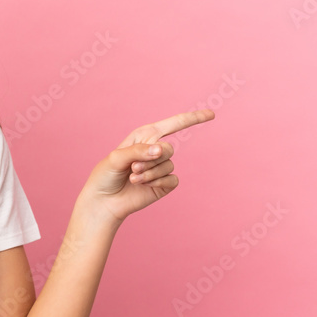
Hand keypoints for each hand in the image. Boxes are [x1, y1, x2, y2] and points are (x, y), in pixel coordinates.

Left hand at [79, 109, 214, 225]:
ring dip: (150, 173)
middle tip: (133, 168)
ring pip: (168, 165)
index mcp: (144, 137)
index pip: (173, 124)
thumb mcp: (117, 157)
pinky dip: (157, 182)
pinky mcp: (164, 184)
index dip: (193, 118)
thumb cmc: (106, 175)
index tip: (212, 114)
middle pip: (169, 149)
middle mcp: (155, 150)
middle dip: (150, 160)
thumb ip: (138, 151)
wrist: (103, 201)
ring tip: (133, 177)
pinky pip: (172, 180)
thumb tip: (161, 150)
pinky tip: (143, 186)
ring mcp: (160, 168)